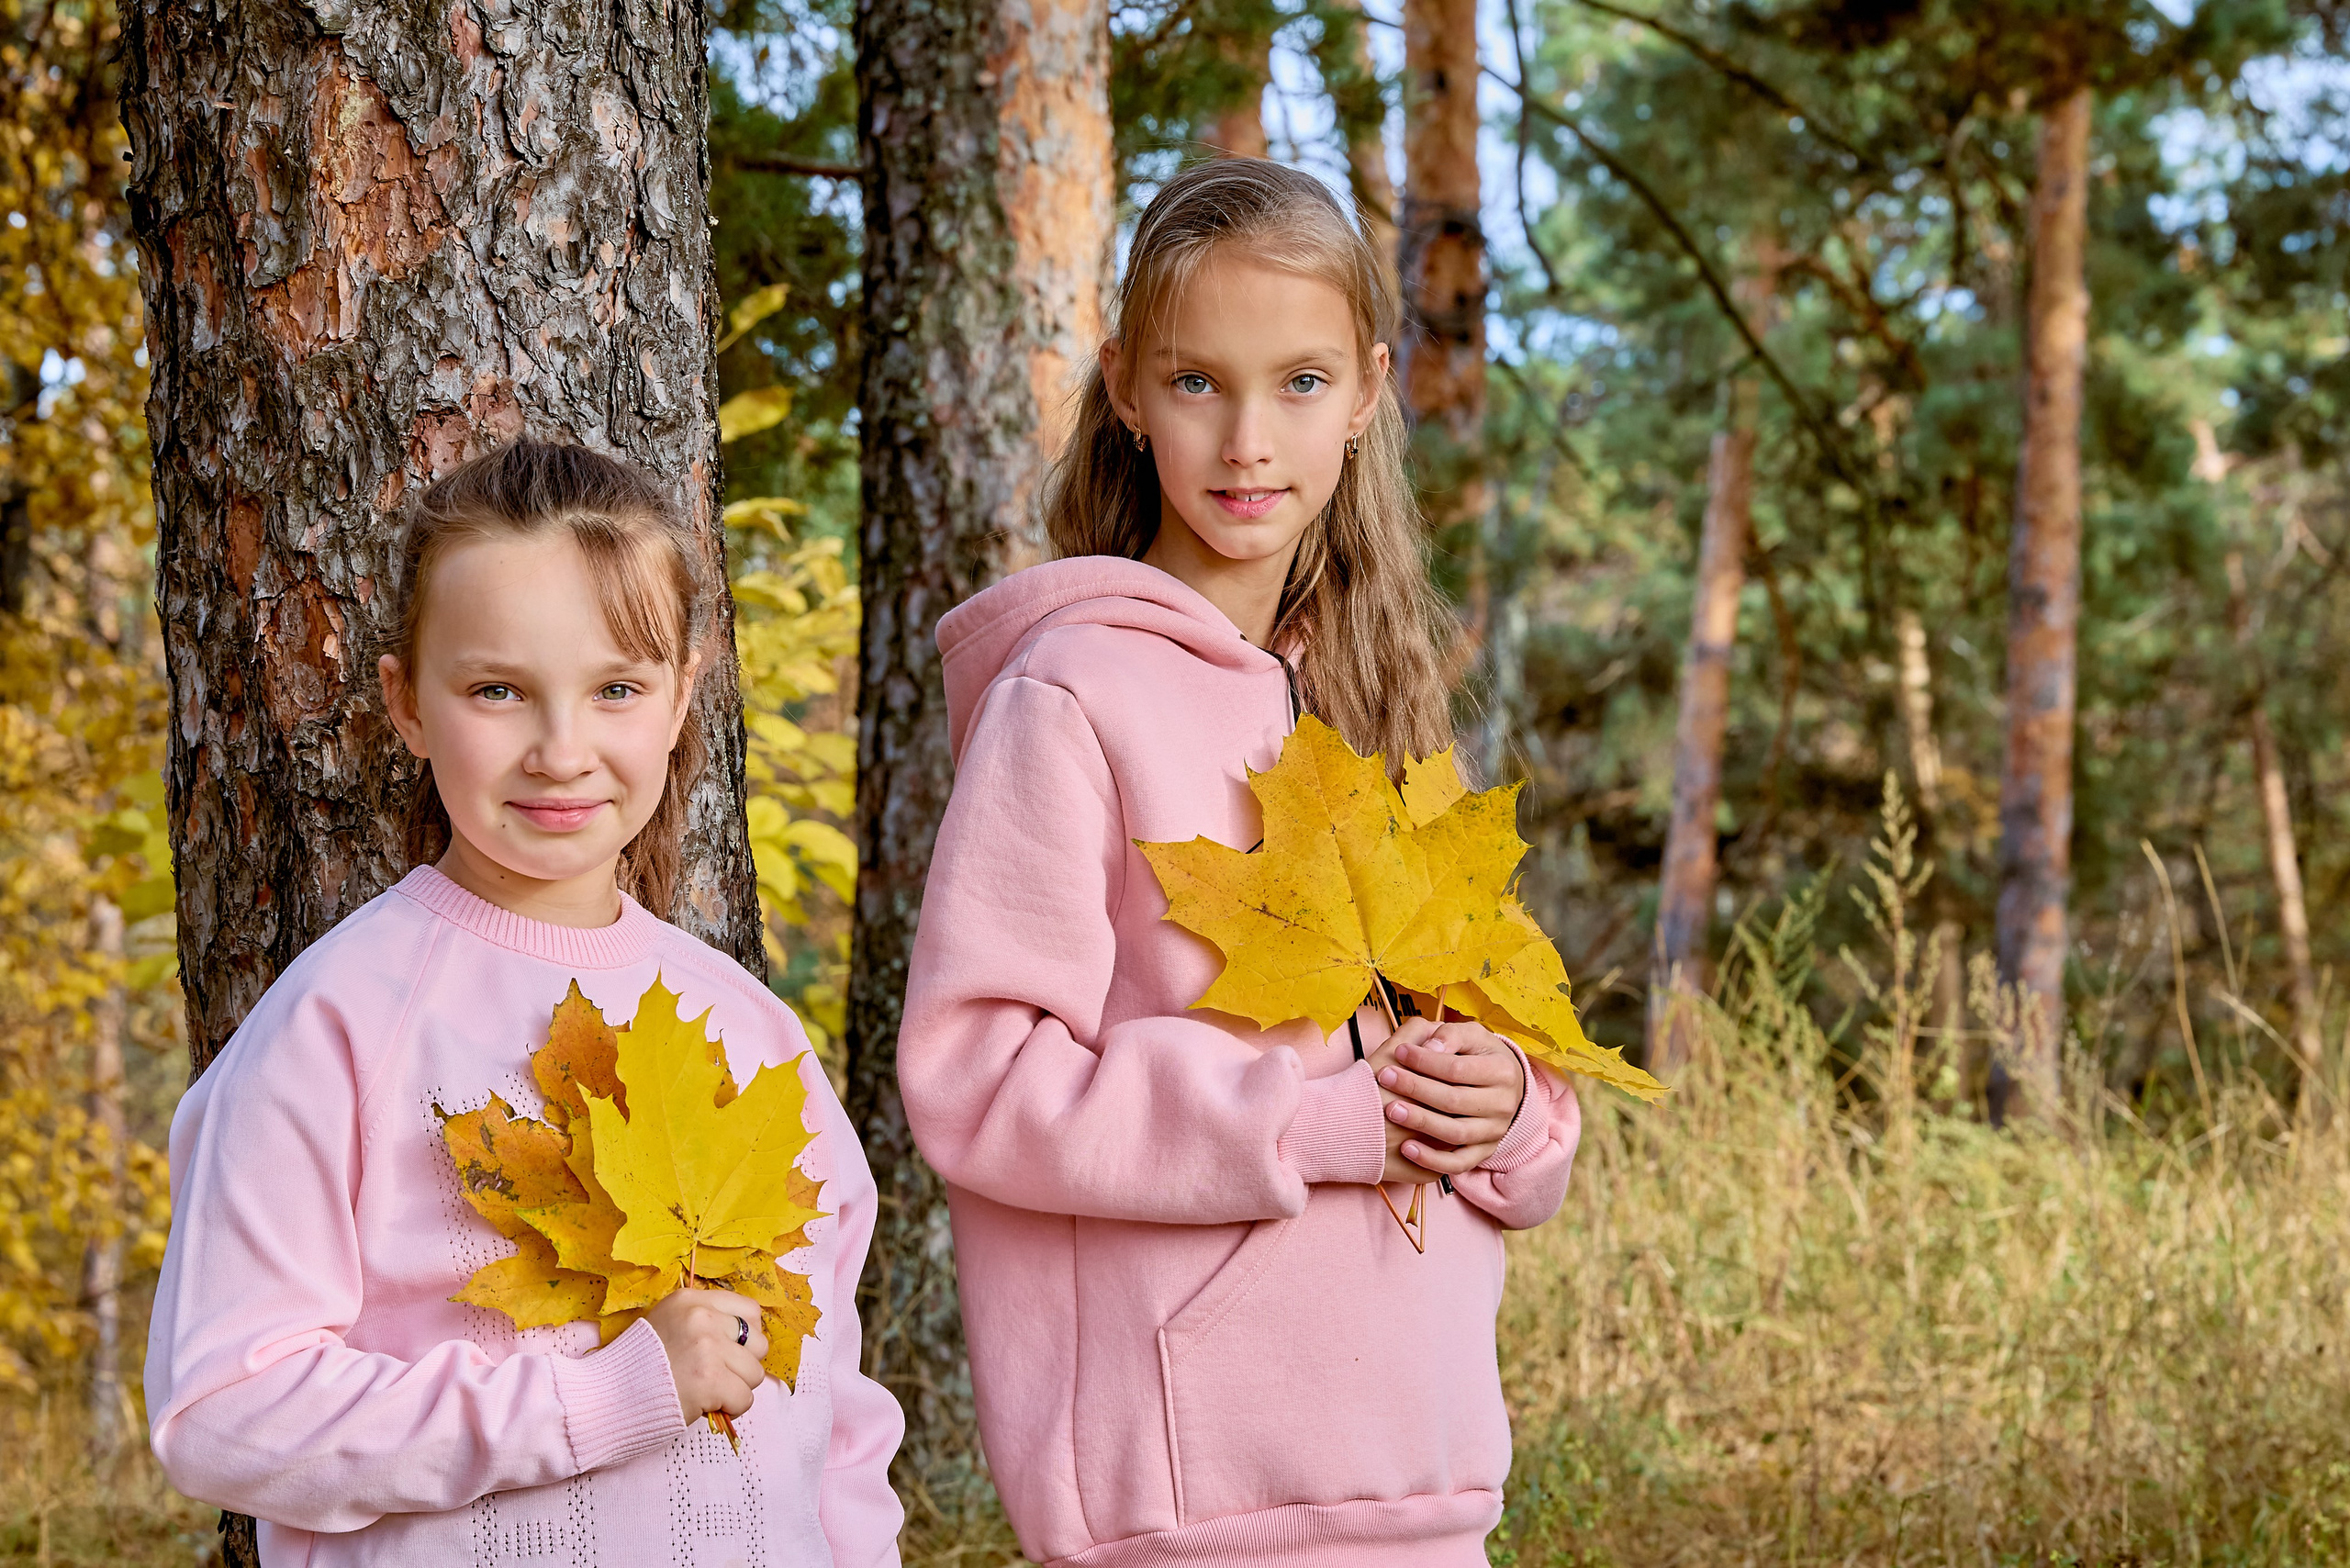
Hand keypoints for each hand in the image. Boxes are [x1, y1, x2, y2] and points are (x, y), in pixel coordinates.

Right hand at [645, 1287, 768, 1424]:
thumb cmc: (636, 1368)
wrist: (605, 1399)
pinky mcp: (709, 1380)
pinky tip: (707, 1407)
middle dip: (743, 1366)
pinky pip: (745, 1398)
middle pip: (758, 1343)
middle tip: (718, 1377)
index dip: (746, 1337)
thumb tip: (747, 1340)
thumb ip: (703, 1323)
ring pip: (755, 1373)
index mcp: (690, 1300)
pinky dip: (731, 1409)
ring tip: (708, 1393)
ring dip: (736, 1389)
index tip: (729, 1354)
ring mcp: (706, 1347)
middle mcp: (701, 1317)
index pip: (750, 1311)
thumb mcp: (666, 1325)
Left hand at [1368, 1018, 1524, 1182]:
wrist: (1501, 1086)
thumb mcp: (1471, 1036)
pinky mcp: (1484, 1152)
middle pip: (1454, 1101)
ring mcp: (1495, 1132)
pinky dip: (1432, 1160)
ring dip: (1421, 1123)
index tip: (1399, 1052)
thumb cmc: (1476, 1055)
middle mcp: (1504, 1105)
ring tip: (1391, 1110)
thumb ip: (1451, 1036)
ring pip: (1455, 1133)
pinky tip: (1407, 1149)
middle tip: (1385, 1077)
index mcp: (1503, 1072)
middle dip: (1416, 1088)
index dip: (1425, 1060)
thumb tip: (1430, 1047)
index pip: (1457, 1069)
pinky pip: (1458, 1163)